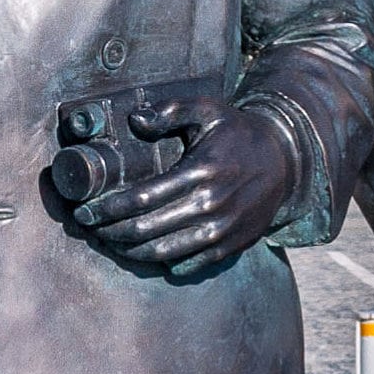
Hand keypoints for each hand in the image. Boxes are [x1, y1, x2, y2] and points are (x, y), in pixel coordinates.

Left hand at [72, 97, 300, 272]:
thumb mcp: (208, 110)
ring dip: (131, 251)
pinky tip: (147, 252)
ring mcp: (222, 230)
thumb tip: (135, 121)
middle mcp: (211, 205)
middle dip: (110, 231)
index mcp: (200, 172)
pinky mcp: (231, 245)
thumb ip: (170, 110)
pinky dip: (163, 263)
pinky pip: (190, 264)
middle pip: (146, 229)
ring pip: (164, 252)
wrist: (286, 161)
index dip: (107, 208)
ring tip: (111, 242)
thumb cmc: (239, 134)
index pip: (141, 199)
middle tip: (91, 227)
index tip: (86, 210)